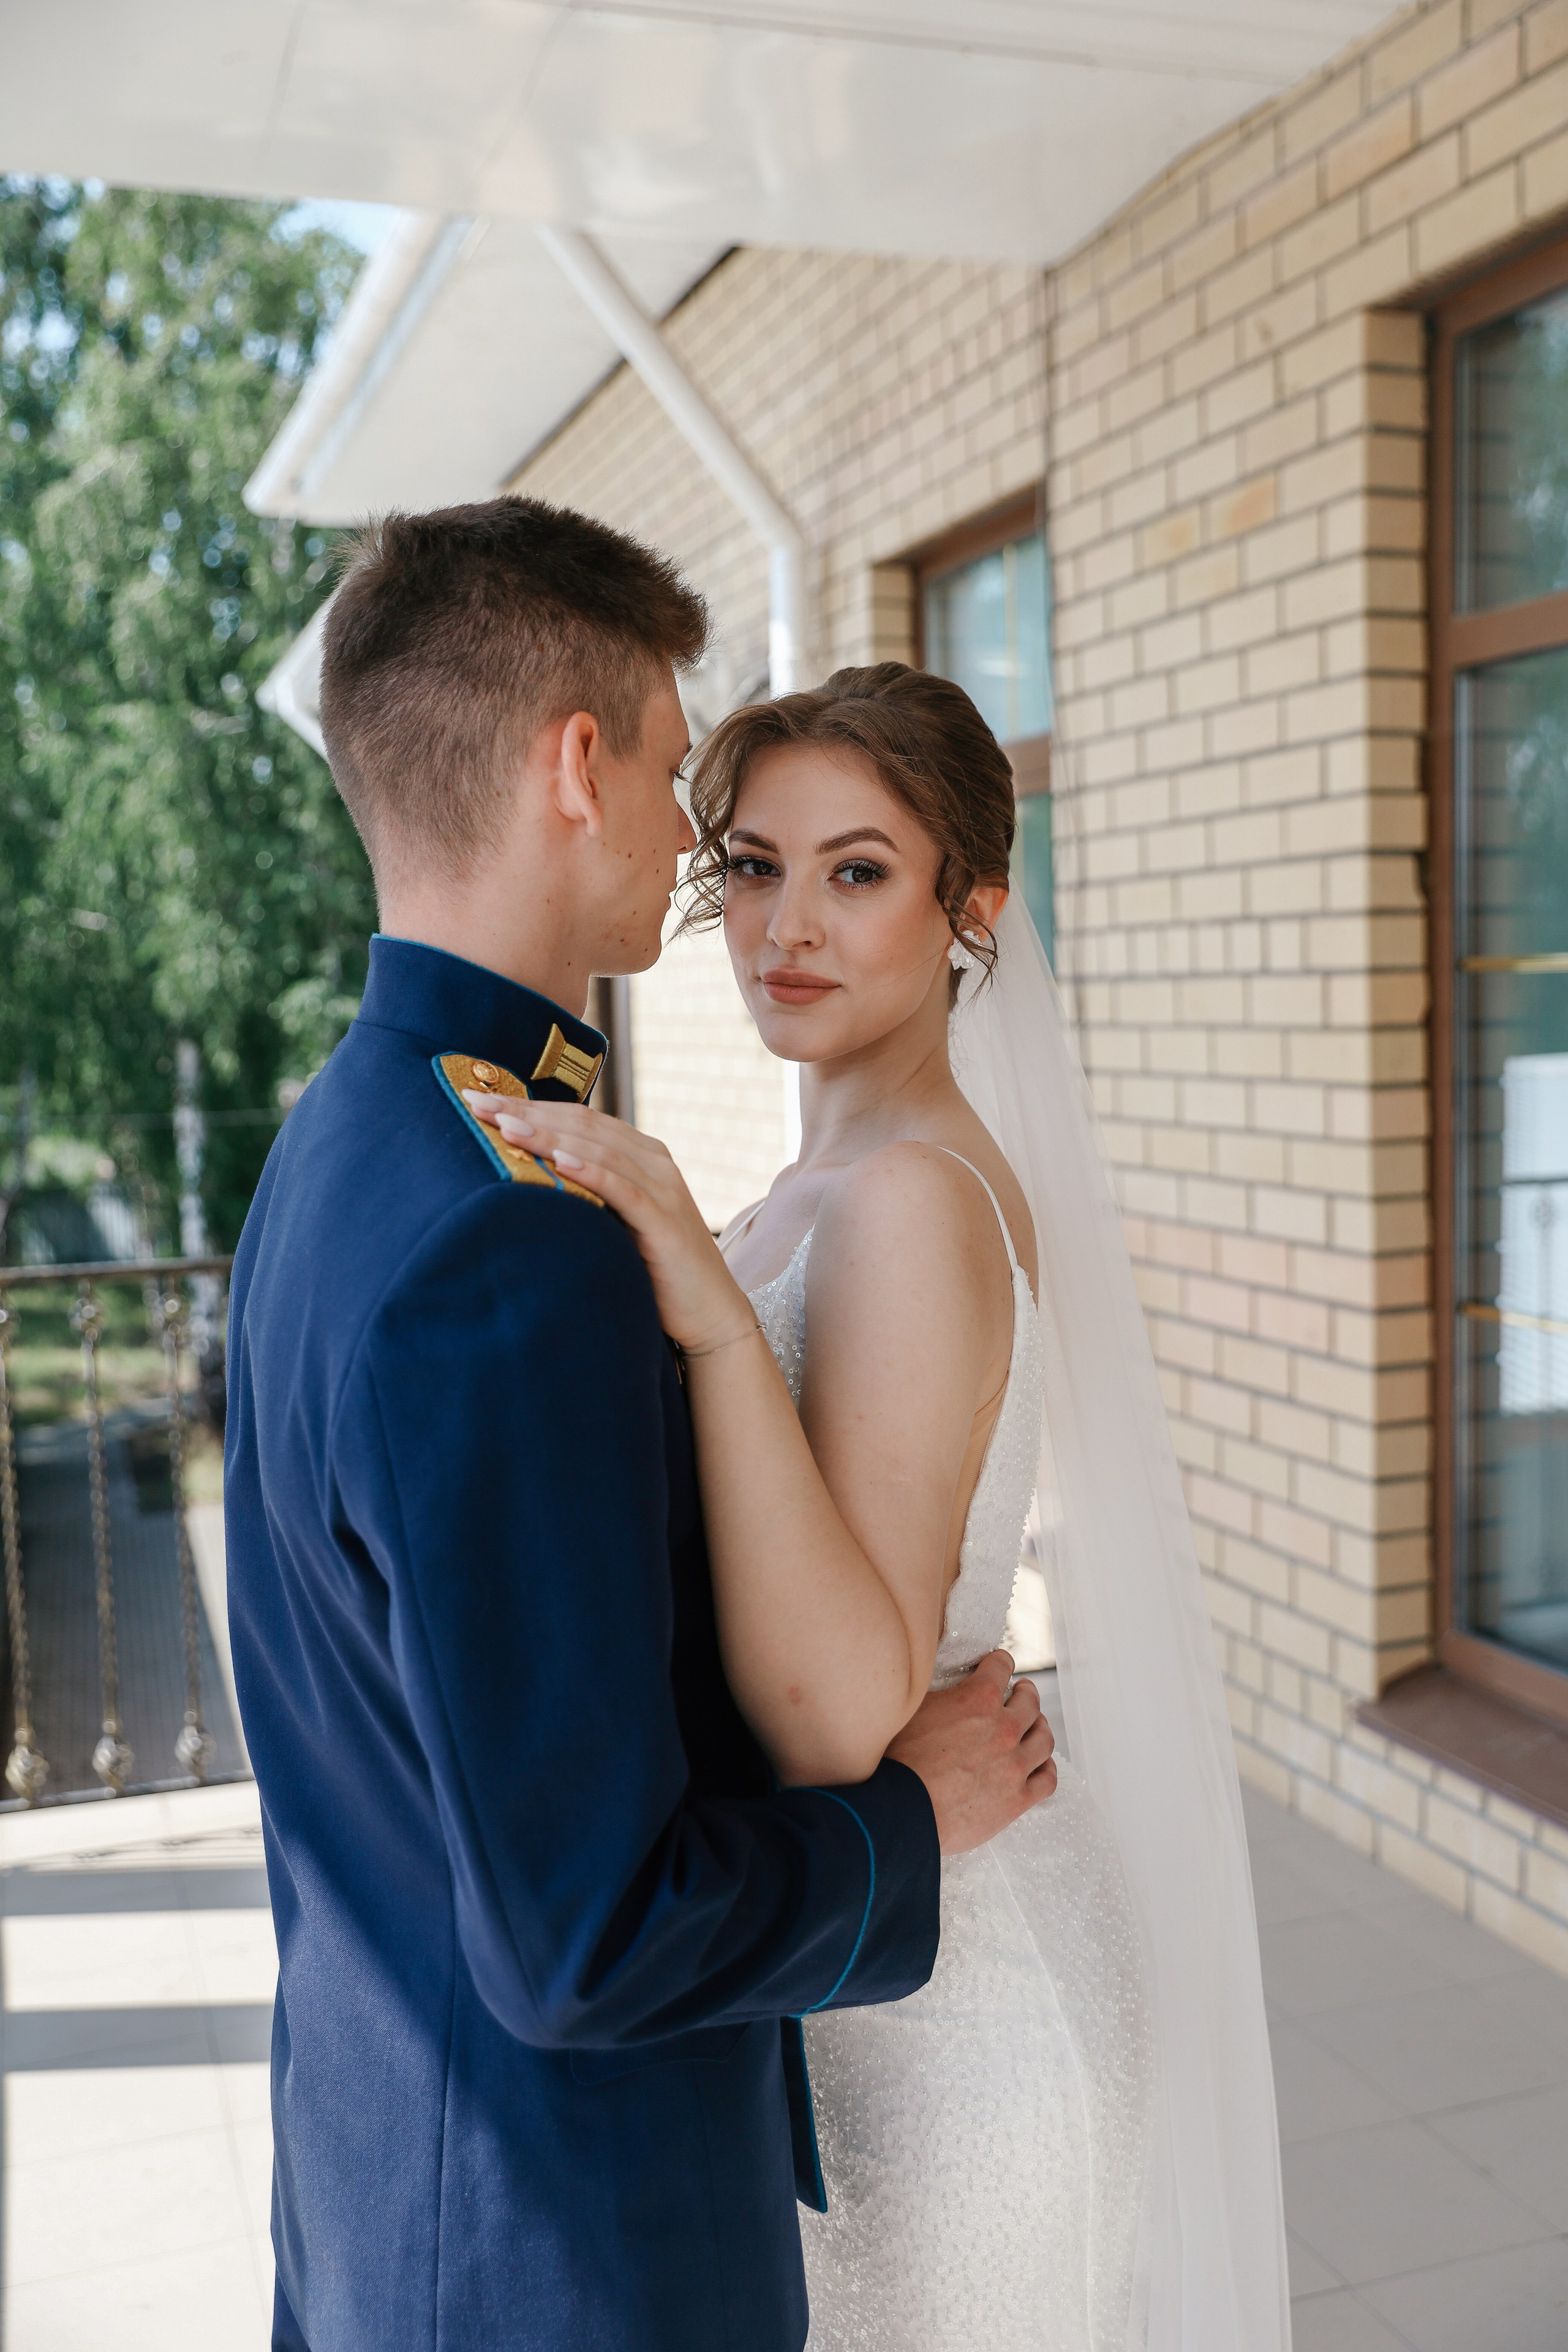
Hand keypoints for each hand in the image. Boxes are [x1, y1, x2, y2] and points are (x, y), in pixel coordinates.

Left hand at [463, 1093, 756, 1353]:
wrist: (709, 1310)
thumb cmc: (653, 1268)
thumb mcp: (614, 1220)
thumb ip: (584, 1194)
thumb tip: (522, 1182)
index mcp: (639, 1154)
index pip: (577, 1118)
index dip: (528, 1105)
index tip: (478, 1098)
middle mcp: (653, 1160)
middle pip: (581, 1124)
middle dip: (526, 1111)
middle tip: (475, 1101)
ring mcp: (662, 1187)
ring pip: (597, 1150)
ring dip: (547, 1135)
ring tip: (505, 1126)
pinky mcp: (664, 1220)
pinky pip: (622, 1188)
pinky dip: (589, 1171)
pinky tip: (557, 1161)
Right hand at [885, 1651, 1055, 1856]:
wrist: (902, 1811)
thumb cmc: (898, 1761)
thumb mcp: (913, 1709)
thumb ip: (940, 1694)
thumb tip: (946, 1688)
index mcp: (978, 1699)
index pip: (1001, 1666)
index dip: (999, 1663)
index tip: (998, 1665)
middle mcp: (1003, 1728)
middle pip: (1029, 1702)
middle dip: (1025, 1693)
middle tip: (1021, 1692)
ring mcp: (1014, 1765)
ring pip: (1043, 1738)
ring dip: (1040, 1727)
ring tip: (1035, 1726)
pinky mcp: (1017, 1799)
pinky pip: (1046, 1779)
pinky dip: (1046, 1767)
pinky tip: (1040, 1764)